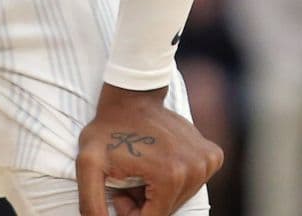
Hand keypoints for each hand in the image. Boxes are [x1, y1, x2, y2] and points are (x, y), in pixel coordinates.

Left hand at [77, 84, 221, 215]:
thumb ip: (91, 203)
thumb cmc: (107, 130)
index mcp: (171, 176)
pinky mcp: (212, 155)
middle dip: (144, 203)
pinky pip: (192, 184)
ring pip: (178, 199)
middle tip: (128, 179)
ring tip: (141, 170)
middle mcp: (196, 169)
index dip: (130, 211)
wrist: (131, 96)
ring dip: (157, 193)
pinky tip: (159, 162)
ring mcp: (208, 161)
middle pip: (167, 211)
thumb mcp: (88, 165)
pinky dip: (174, 180)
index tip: (119, 191)